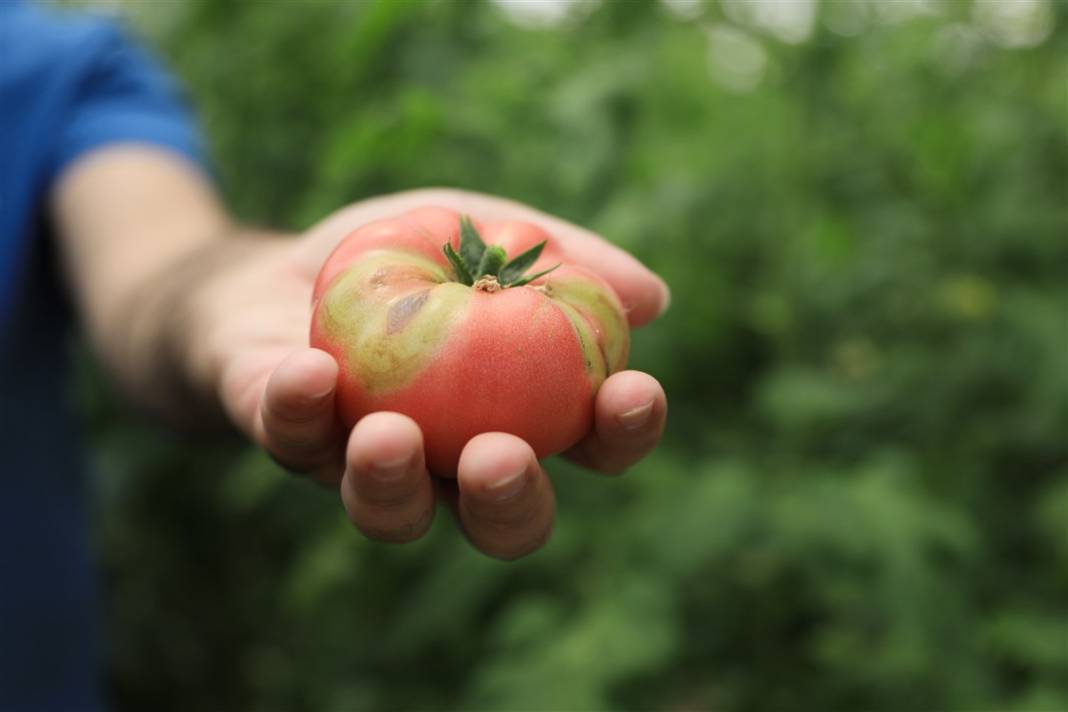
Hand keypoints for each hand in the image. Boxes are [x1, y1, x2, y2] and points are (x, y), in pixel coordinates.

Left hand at [192, 189, 669, 559]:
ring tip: (390, 434)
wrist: (278, 271)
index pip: (589, 447)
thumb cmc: (402, 256)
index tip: (631, 389)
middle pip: (497, 522)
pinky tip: (308, 374)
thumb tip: (653, 297)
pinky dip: (298, 412)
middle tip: (499, 455)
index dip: (621, 433)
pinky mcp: (287, 439)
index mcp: (516, 417)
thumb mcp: (481, 227)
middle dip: (506, 502)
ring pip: (391, 513)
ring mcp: (364, 466)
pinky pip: (292, 441)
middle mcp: (449, 464)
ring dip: (393, 483)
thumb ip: (559, 255)